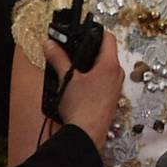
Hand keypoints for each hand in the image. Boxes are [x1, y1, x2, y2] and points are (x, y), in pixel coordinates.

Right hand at [48, 30, 121, 147]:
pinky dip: (90, 80)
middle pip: (104, 53)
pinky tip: (76, 87)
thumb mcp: (66, 79)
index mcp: (110, 65)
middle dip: (87, 51)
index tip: (80, 33)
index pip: (108, 37)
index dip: (94, 31)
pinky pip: (102, 82)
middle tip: (70, 52)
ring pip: (102, 69)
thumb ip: (58, 58)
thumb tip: (49, 44)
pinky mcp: (109, 100)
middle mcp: (117, 75)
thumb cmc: (80, 107)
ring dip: (88, 67)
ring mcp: (115, 88)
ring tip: (71, 71)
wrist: (86, 135)